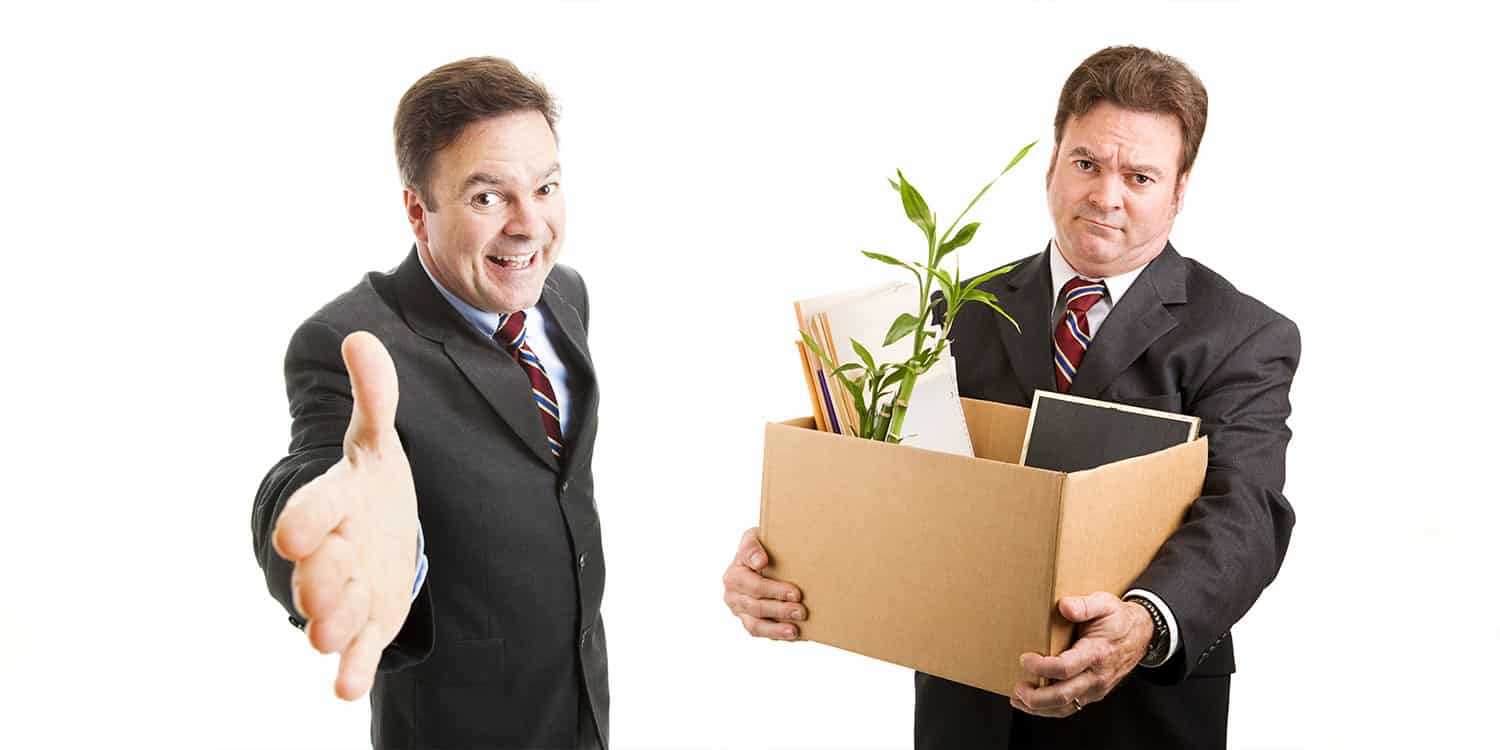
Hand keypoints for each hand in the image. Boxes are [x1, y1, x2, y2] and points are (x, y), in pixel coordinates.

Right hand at [272, 332, 419, 700]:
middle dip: (320, 579)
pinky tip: (347, 687)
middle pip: (318, 570)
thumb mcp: (378, 441)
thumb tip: (361, 338)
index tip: (294, 532)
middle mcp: (331, 554)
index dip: (305, 519)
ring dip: (333, 625)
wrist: (379, 531)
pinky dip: (348, 671)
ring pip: (332, 616)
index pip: (312, 509)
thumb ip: (375, 396)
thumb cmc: (374, 483)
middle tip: (327, 584)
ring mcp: (345, 594)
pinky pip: (353, 654)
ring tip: (331, 635)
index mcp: (334, 504)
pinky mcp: (366, 627)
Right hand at [721, 527, 804, 640]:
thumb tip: (760, 562)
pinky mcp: (749, 623)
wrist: (761, 559)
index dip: (774, 590)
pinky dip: (777, 634)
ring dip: (777, 628)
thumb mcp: (754, 538)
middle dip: (780, 609)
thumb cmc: (761, 547)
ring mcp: (739, 611)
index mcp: (733, 575)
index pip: (753, 585)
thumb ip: (752, 547)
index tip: (795, 592)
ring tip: (795, 629)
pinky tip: (794, 635)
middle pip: (756, 606)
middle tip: (802, 610)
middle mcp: (732, 595)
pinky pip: (761, 633)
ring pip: (756, 625)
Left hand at [1010, 592, 1152, 717]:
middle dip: (1036, 696)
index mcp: (1097, 653)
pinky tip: (1031, 704)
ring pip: (1066, 707)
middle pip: (1063, 695)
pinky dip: (1049, 710)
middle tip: (1017, 687)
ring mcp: (1096, 688)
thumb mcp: (1105, 603)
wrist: (1142, 634)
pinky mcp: (1093, 693)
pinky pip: (1070, 707)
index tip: (1024, 658)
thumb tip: (1064, 606)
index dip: (1042, 667)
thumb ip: (1084, 605)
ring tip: (1017, 699)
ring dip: (1039, 708)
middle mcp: (1097, 676)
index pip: (1066, 668)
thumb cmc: (1119, 618)